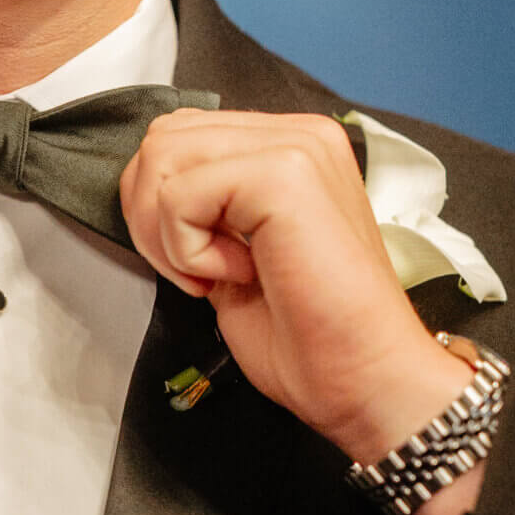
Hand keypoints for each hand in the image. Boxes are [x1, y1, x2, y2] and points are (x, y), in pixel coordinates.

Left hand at [120, 110, 483, 514]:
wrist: (365, 379)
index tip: (202, 266)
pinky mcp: (284, 175)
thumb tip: (150, 193)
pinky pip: (179, 196)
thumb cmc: (310, 334)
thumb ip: (203, 206)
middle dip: (151, 216)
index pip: (180, 137)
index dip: (162, 208)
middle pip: (163, 139)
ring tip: (217, 274)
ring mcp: (297, 148)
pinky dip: (187, 249)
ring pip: (163, 157)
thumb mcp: (235, 251)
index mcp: (292, 147)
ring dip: (168, 233)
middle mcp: (300, 135)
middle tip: (196, 273)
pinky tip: (238, 275)